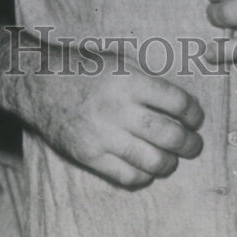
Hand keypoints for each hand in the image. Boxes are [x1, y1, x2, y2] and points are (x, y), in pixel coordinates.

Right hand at [21, 50, 203, 188]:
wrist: (40, 83)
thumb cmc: (85, 68)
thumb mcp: (119, 60)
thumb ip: (147, 80)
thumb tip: (180, 103)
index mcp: (129, 80)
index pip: (176, 102)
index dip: (193, 113)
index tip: (196, 118)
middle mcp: (118, 108)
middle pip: (169, 135)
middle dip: (189, 143)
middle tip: (193, 144)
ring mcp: (103, 135)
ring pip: (152, 160)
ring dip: (170, 163)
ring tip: (172, 159)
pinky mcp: (90, 156)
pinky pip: (127, 176)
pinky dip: (144, 176)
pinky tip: (147, 168)